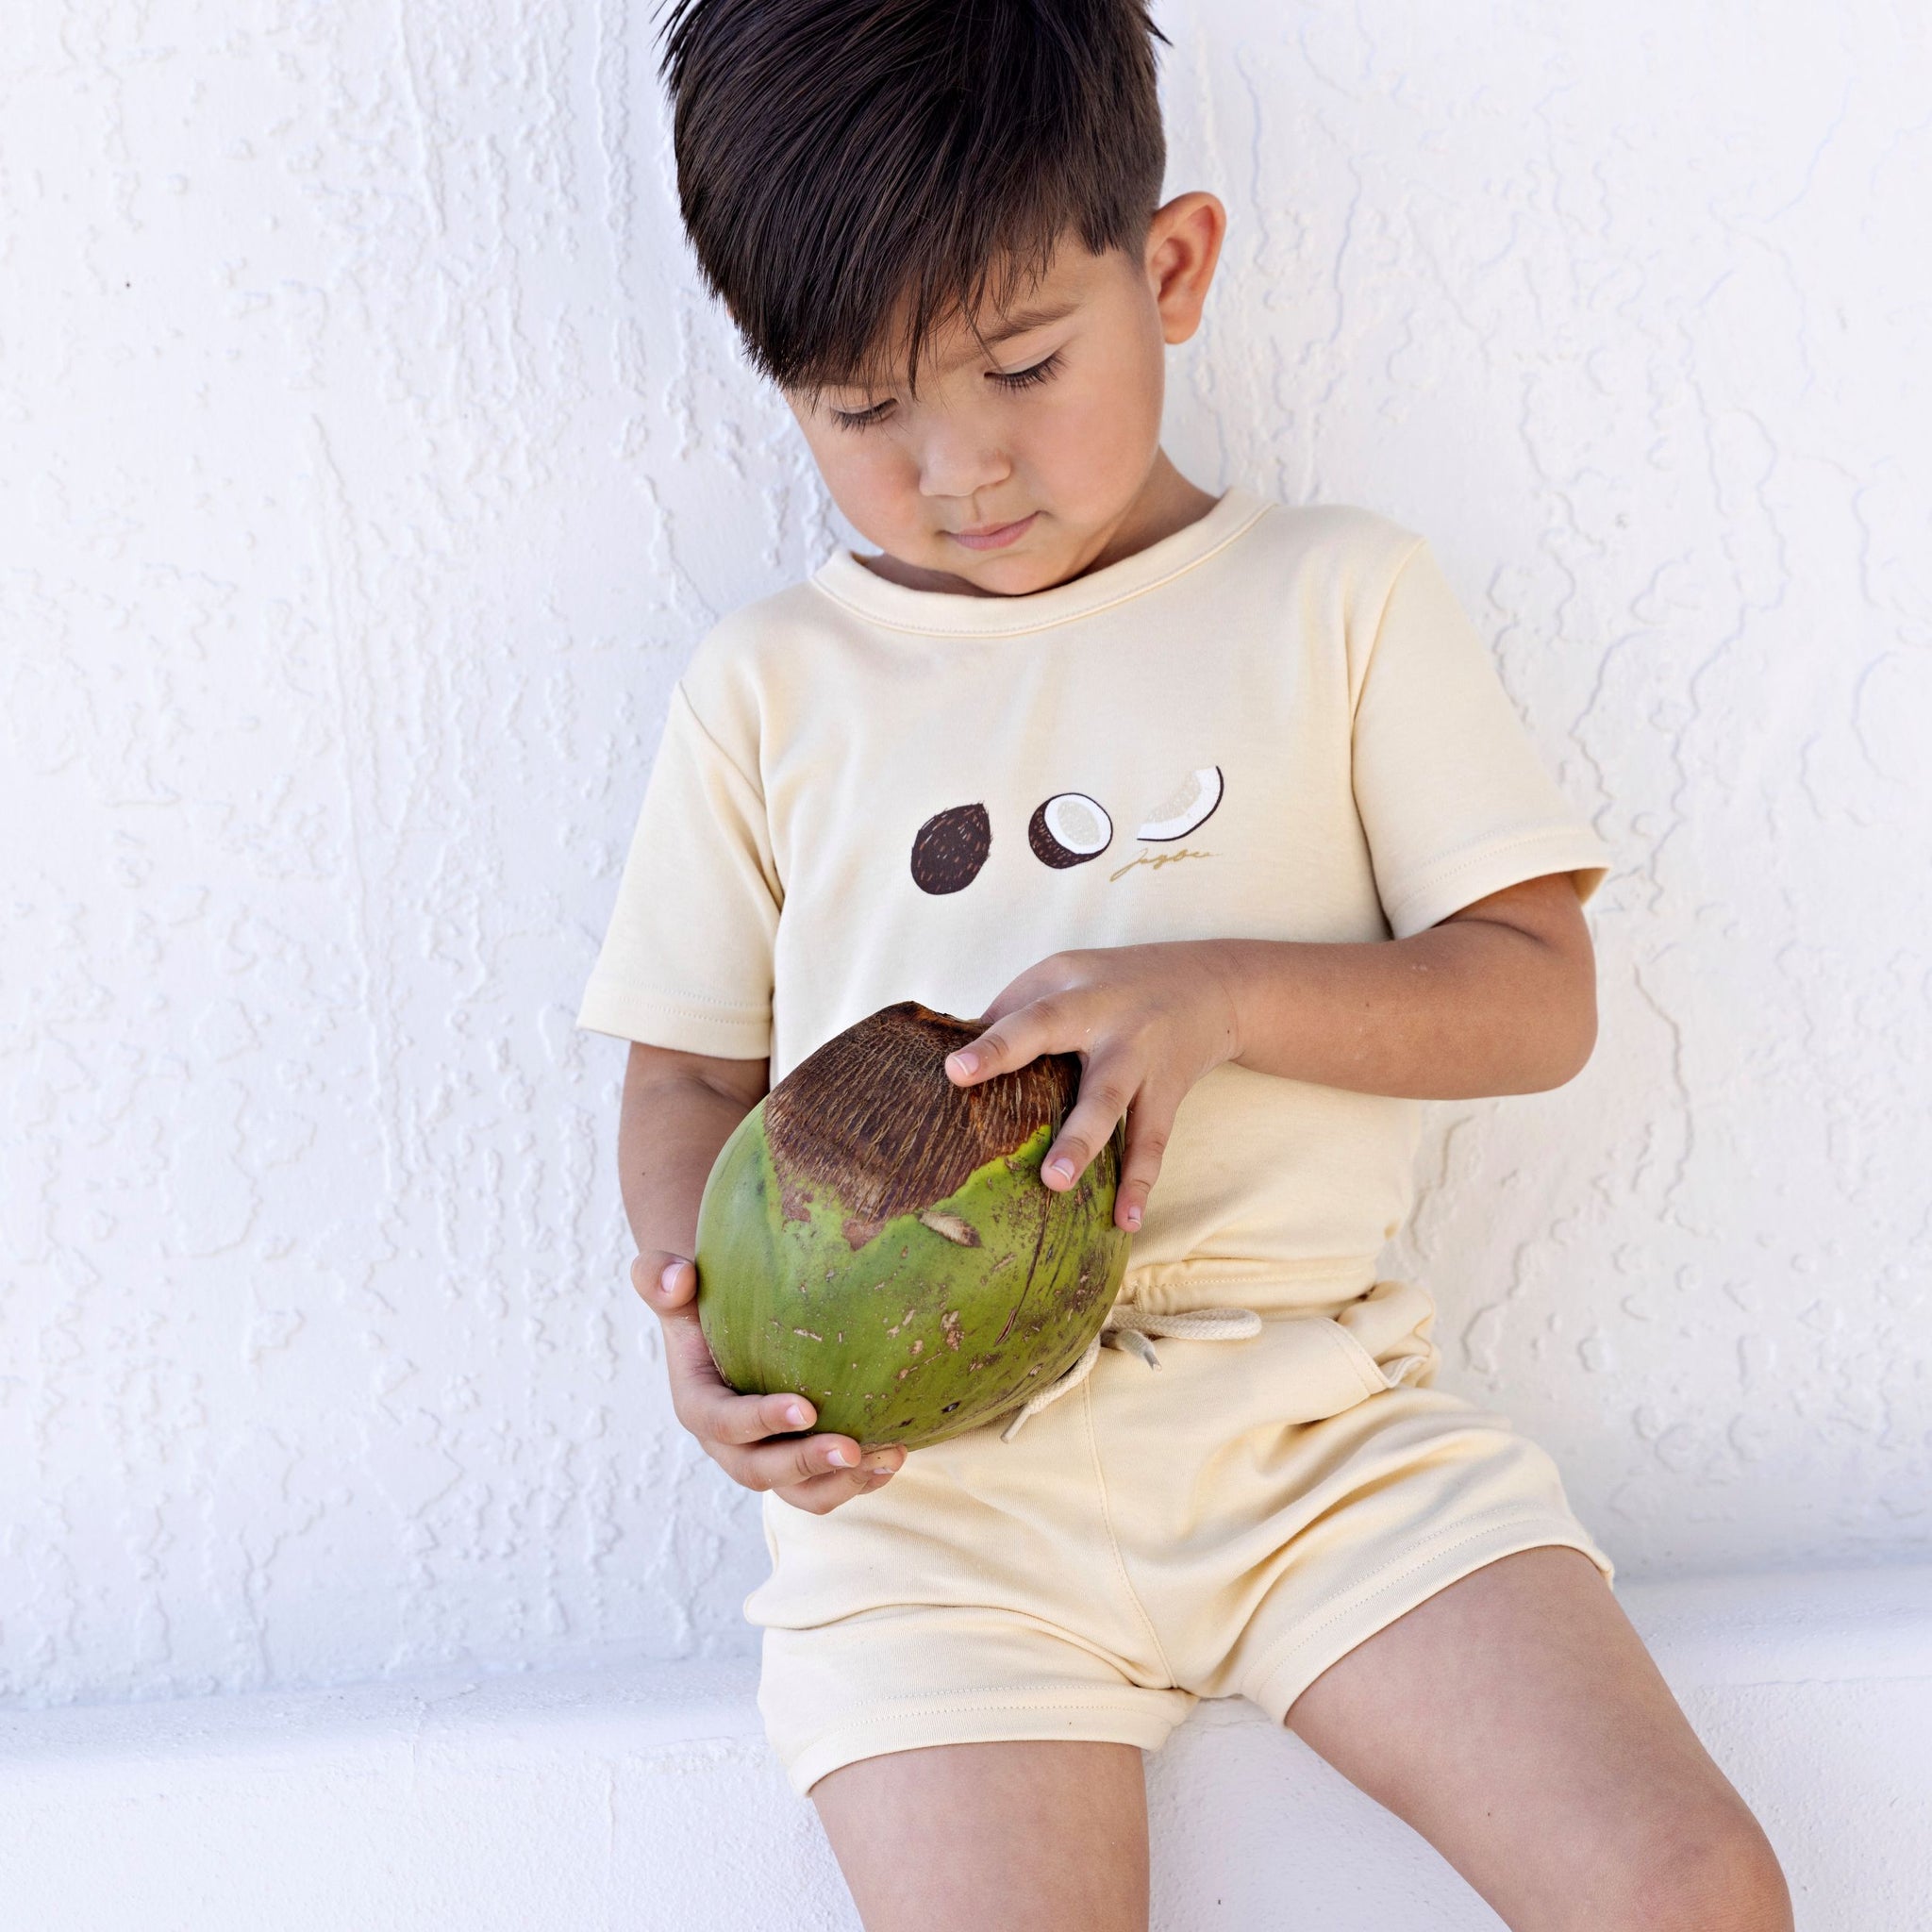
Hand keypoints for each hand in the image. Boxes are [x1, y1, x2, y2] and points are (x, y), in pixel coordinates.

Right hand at [631, 1251, 905, 1513]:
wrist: (720, 1323)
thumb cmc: (700, 1301)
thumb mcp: (673, 1286)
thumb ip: (659, 1277)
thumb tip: (678, 1277)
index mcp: (699, 1406)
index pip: (724, 1423)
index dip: (763, 1421)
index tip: (807, 1408)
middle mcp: (730, 1445)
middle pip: (762, 1471)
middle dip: (807, 1464)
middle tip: (852, 1448)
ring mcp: (766, 1457)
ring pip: (800, 1492)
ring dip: (842, 1482)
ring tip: (887, 1458)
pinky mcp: (797, 1464)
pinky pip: (826, 1485)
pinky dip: (860, 1478)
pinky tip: (894, 1457)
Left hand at [943, 942, 1239, 1232]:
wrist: (1211, 984)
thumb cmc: (1112, 981)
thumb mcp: (1062, 975)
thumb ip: (1011, 1010)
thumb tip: (951, 1054)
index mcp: (1079, 995)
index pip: (1031, 1019)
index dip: (994, 1045)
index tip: (954, 1070)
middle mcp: (1115, 1029)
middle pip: (1088, 1074)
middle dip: (1063, 1118)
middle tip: (1034, 1158)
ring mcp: (1144, 1064)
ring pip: (1119, 1111)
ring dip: (1089, 1149)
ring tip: (1058, 1185)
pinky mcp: (1167, 1095)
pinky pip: (1152, 1143)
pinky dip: (1141, 1183)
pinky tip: (1126, 1220)